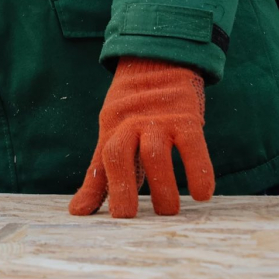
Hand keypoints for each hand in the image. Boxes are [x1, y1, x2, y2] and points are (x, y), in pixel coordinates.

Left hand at [69, 57, 213, 217]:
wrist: (158, 58)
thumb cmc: (133, 111)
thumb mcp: (112, 136)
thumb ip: (100, 175)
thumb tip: (76, 212)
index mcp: (110, 130)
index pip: (99, 163)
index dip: (93, 190)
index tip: (87, 216)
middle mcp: (130, 124)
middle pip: (119, 155)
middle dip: (122, 189)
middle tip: (128, 219)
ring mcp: (159, 120)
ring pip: (154, 153)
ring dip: (162, 186)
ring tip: (168, 212)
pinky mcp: (187, 118)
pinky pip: (193, 146)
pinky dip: (198, 171)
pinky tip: (201, 194)